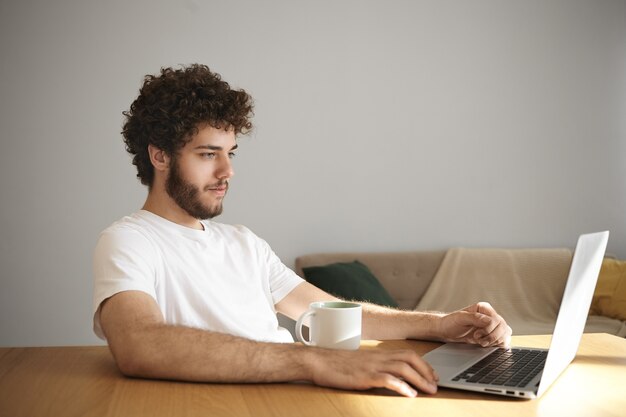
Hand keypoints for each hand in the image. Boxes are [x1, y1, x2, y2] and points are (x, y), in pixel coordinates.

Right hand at [308, 348, 438, 397]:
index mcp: (378, 354)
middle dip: (426, 371)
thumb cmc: (336, 363)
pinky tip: (409, 394)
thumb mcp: (360, 362)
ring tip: (428, 390)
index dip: (423, 364)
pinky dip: (401, 386)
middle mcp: (378, 357)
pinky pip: (387, 379)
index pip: (407, 354)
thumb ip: (375, 366)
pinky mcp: (364, 376)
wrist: (318, 360)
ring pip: (403, 368)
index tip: (432, 375)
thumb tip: (389, 376)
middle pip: (409, 358)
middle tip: (435, 384)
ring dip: (419, 379)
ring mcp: (371, 366)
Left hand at [438, 302, 511, 347]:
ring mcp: (493, 326)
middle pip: (503, 327)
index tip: (476, 334)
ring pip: (505, 334)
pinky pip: (504, 340)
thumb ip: (474, 317)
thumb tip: (488, 321)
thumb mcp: (459, 318)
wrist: (446, 331)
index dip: (488, 329)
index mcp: (484, 308)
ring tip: (481, 342)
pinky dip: (497, 345)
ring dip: (494, 341)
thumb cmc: (451, 322)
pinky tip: (486, 345)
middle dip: (492, 337)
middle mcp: (490, 316)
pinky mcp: (493, 335)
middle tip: (479, 340)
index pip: (496, 320)